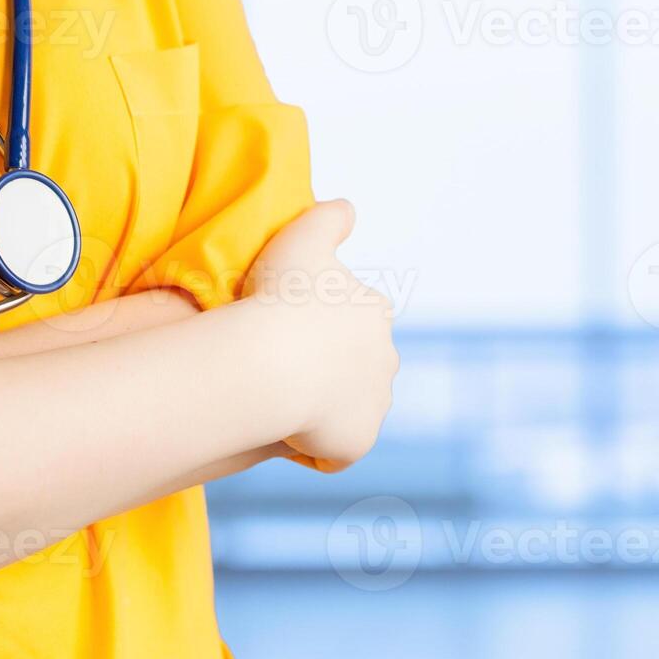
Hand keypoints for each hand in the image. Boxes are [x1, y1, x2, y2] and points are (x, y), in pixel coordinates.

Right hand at [238, 200, 397, 471]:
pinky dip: (316, 447)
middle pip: (356, 369)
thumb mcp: (303, 237)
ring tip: (282, 405)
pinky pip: (336, 450)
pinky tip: (287, 436)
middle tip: (279, 371)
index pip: (352, 324)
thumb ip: (329, 218)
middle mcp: (387, 359)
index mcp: (376, 314)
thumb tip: (347, 208)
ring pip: (348, 410)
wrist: (271, 362)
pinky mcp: (358, 443)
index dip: (318, 329)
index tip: (284, 331)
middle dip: (328, 372)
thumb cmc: (282, 298)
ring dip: (323, 411)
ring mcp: (376, 405)